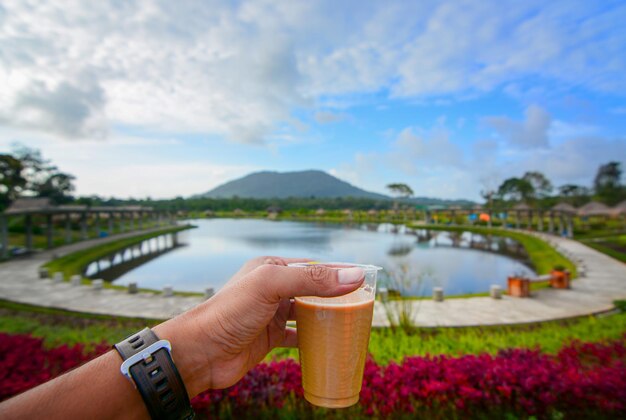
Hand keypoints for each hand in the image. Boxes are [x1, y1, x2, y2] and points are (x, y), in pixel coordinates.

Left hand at [154, 256, 364, 395]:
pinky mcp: (270, 337)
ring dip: (328, 317)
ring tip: (352, 323)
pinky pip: (298, 336)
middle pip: (313, 289)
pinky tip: (329, 344)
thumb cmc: (231, 312)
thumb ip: (312, 279)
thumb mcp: (272, 286)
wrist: (202, 351)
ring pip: (307, 312)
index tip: (365, 279)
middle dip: (337, 295)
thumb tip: (354, 276)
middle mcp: (272, 288)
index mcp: (271, 268)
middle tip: (363, 305)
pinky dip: (314, 339)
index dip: (339, 272)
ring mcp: (271, 314)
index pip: (313, 266)